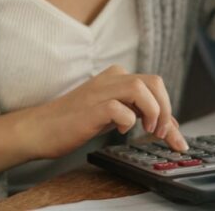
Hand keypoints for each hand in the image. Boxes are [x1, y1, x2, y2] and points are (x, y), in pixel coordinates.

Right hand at [22, 65, 186, 158]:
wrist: (40, 129)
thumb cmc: (75, 122)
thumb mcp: (113, 115)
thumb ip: (138, 114)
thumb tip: (170, 127)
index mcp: (117, 77)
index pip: (155, 85)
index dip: (170, 110)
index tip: (175, 137)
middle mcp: (111, 79)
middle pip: (154, 81)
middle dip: (166, 109)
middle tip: (160, 132)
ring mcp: (100, 91)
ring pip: (140, 88)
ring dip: (152, 112)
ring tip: (148, 130)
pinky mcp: (90, 108)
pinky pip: (118, 107)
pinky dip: (127, 119)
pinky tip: (123, 129)